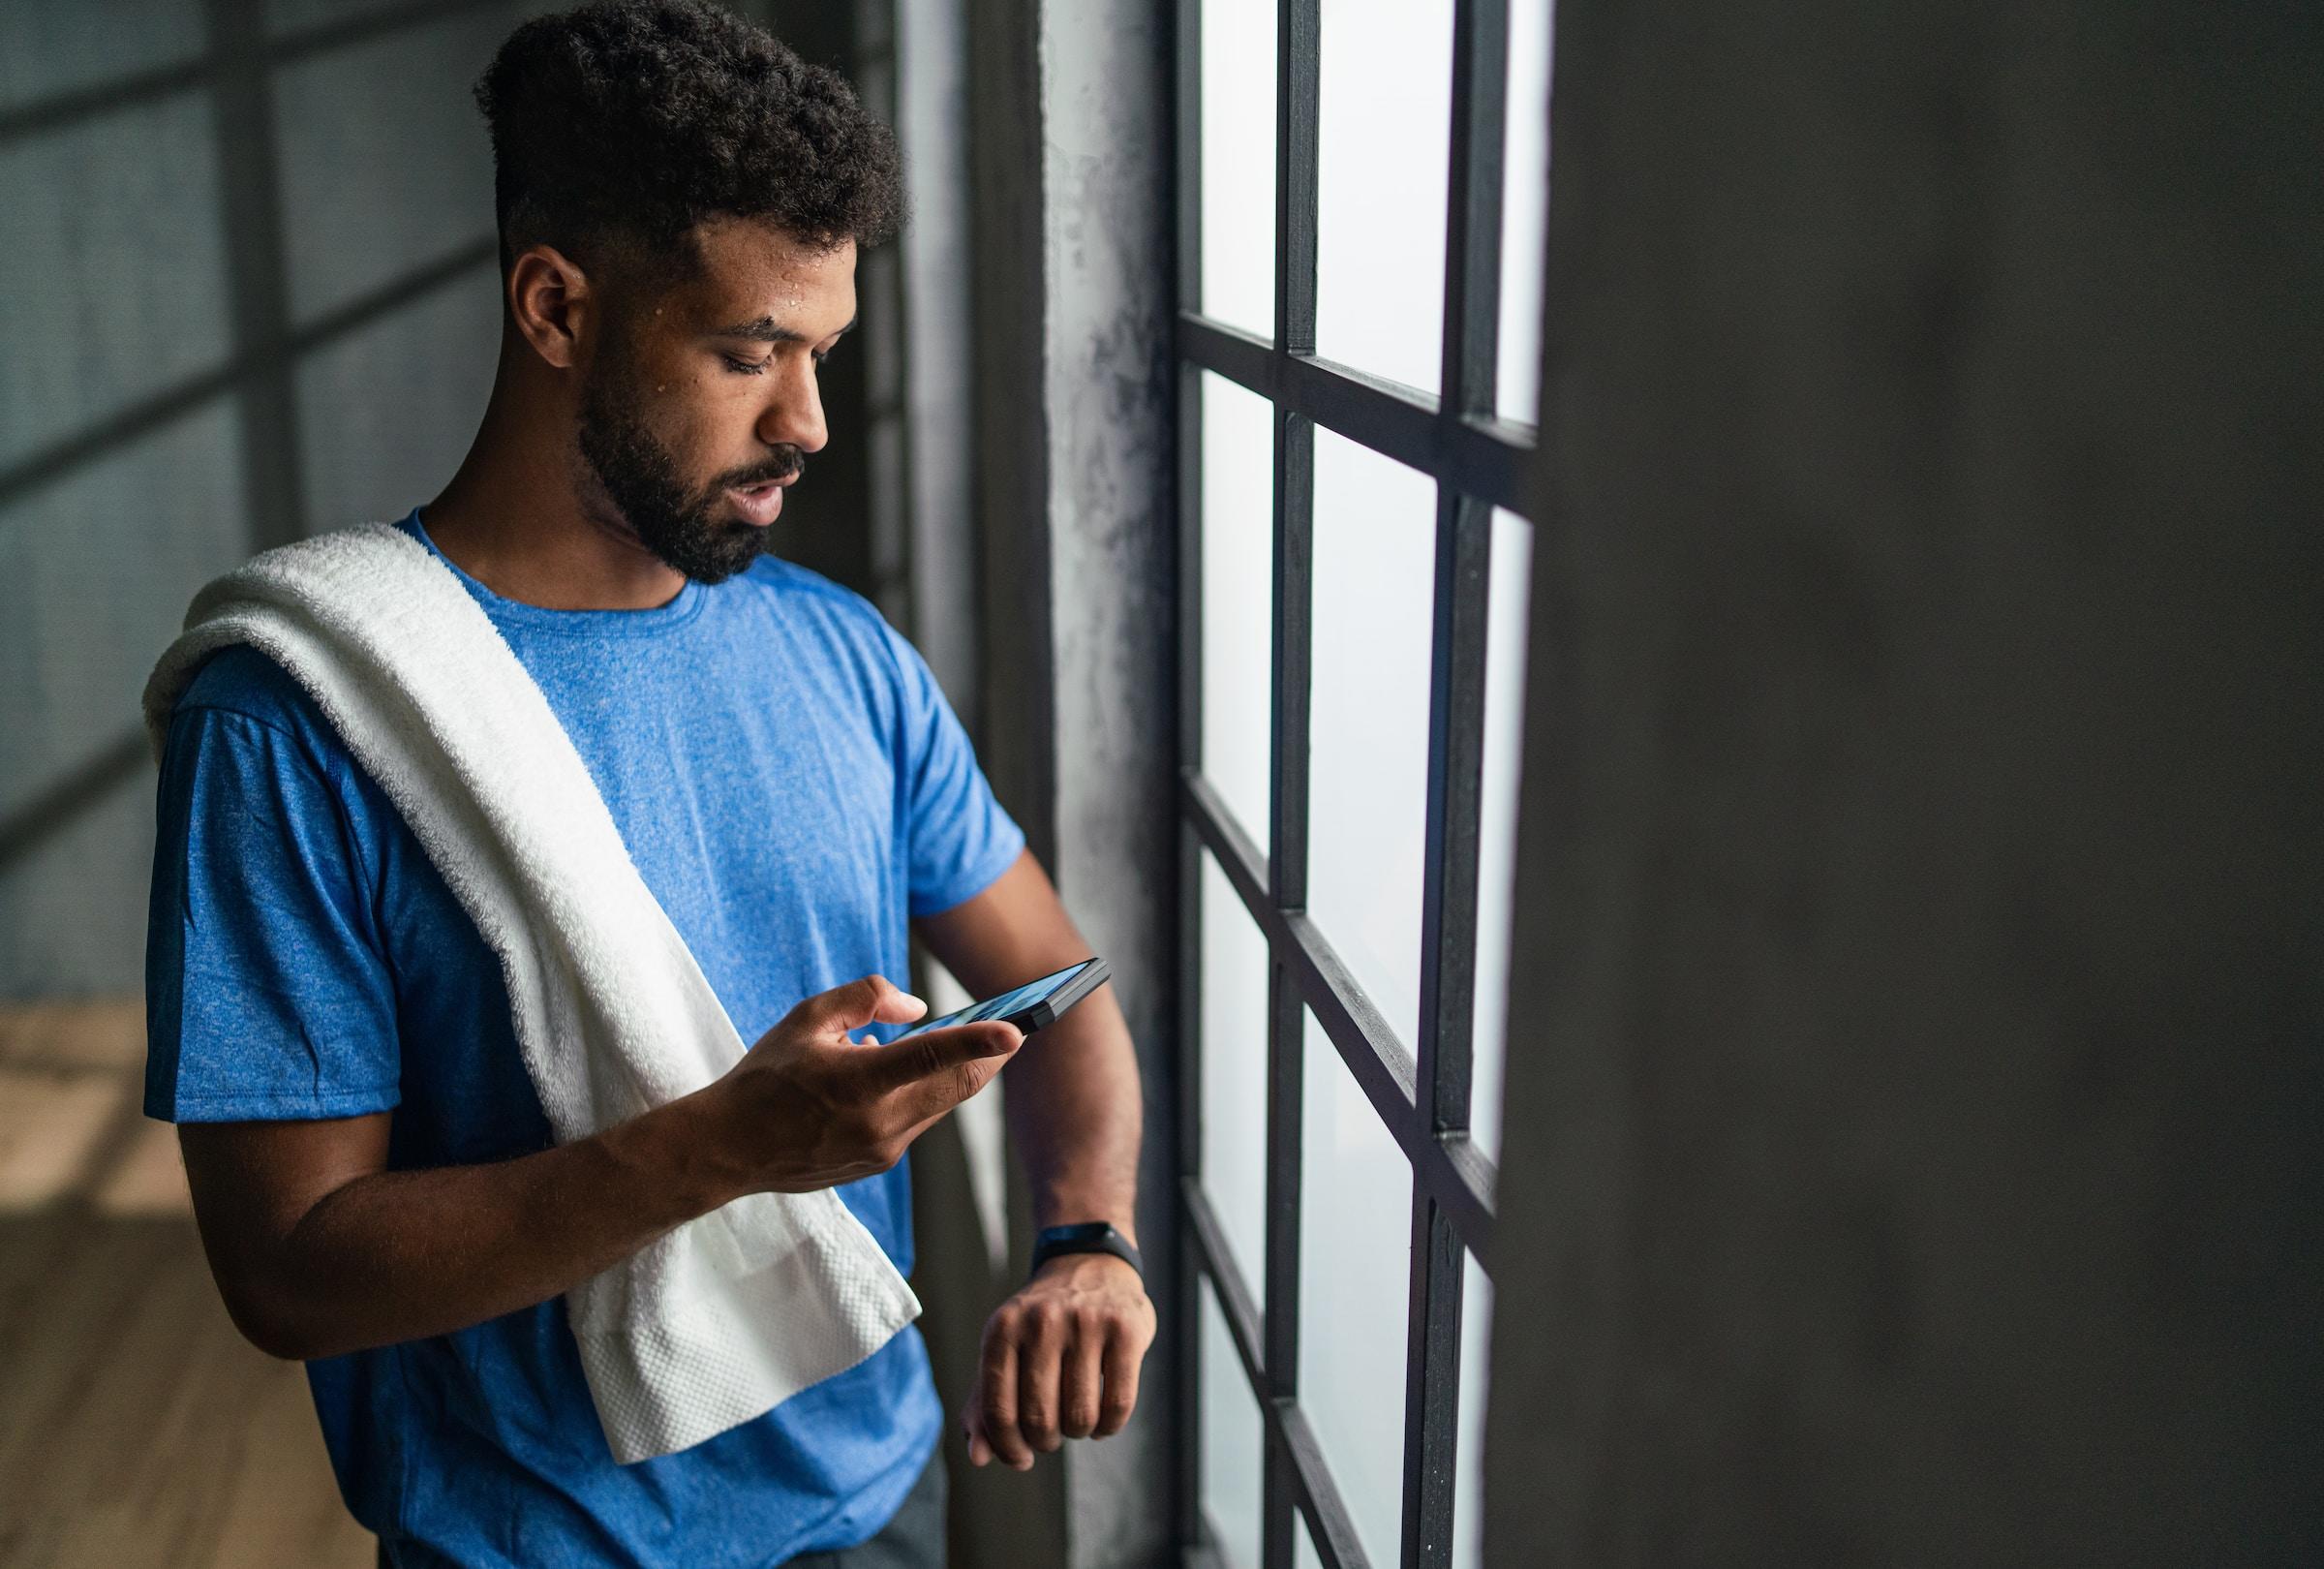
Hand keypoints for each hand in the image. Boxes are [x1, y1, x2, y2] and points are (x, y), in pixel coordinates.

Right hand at [699, 975, 1022, 1197]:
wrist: (729, 1149)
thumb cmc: (766, 1077)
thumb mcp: (807, 1018)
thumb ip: (864, 999)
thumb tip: (917, 1007)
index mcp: (857, 1083)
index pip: (930, 1058)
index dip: (978, 1042)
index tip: (1017, 1031)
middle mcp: (877, 1123)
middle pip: (956, 1087)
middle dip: (989, 1057)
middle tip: (1012, 1029)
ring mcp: (881, 1150)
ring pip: (938, 1104)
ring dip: (949, 1074)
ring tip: (940, 1045)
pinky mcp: (878, 1164)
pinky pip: (915, 1121)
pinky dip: (917, 1095)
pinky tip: (890, 1078)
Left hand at [965, 1250, 1156, 1468]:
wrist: (1090, 1265)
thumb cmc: (1040, 1323)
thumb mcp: (1005, 1350)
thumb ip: (984, 1403)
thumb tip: (977, 1458)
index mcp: (1002, 1328)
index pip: (998, 1411)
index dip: (1008, 1447)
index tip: (1021, 1458)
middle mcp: (1042, 1321)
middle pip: (1041, 1419)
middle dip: (1046, 1441)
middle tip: (1052, 1434)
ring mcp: (1087, 1322)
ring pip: (1081, 1416)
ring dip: (1078, 1433)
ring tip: (1077, 1421)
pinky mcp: (1126, 1329)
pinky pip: (1119, 1405)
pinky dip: (1108, 1427)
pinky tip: (1102, 1420)